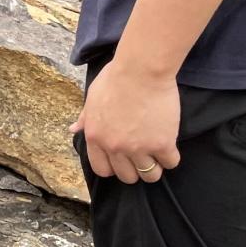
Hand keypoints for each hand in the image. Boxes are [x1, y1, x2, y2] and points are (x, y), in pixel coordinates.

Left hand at [73, 59, 181, 185]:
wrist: (141, 70)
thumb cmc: (116, 78)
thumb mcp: (93, 97)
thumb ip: (86, 118)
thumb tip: (74, 129)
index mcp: (95, 137)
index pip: (101, 169)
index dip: (113, 168)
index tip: (122, 161)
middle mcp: (114, 147)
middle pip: (126, 176)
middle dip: (135, 170)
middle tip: (142, 157)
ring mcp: (139, 148)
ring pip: (150, 175)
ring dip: (155, 168)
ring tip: (158, 155)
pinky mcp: (162, 144)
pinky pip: (170, 163)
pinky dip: (171, 157)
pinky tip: (170, 147)